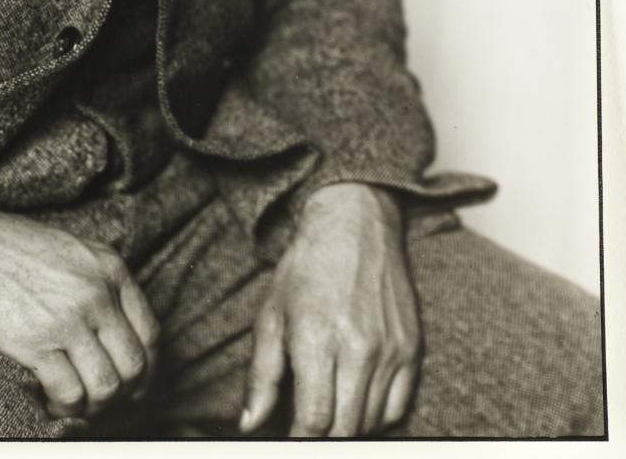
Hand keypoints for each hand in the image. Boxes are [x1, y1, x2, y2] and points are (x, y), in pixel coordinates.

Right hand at [0, 207, 159, 419]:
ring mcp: (69, 319)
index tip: (133, 382)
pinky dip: (65, 408)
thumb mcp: (75, 251)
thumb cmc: (15, 248)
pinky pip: (69, 394)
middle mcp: (97, 294)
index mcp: (110, 268)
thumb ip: (104, 284)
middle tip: (103, 399)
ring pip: (106, 386)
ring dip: (94, 406)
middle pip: (133, 365)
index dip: (146, 367)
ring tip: (77, 403)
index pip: (150, 332)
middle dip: (123, 393)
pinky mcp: (37, 343)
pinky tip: (52, 402)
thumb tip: (121, 333)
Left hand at [239, 182, 419, 437]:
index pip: (314, 421)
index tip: (290, 436)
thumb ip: (261, 375)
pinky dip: (377, 416)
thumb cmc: (305, 269)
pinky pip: (398, 406)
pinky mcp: (411, 348)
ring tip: (329, 410)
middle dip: (323, 435)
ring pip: (372, 422)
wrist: (354, 224)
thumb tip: (250, 424)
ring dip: (348, 426)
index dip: (299, 438)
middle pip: (345, 428)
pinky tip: (356, 401)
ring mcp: (390, 349)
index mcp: (317, 338)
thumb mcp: (271, 315)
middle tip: (308, 425)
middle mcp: (358, 348)